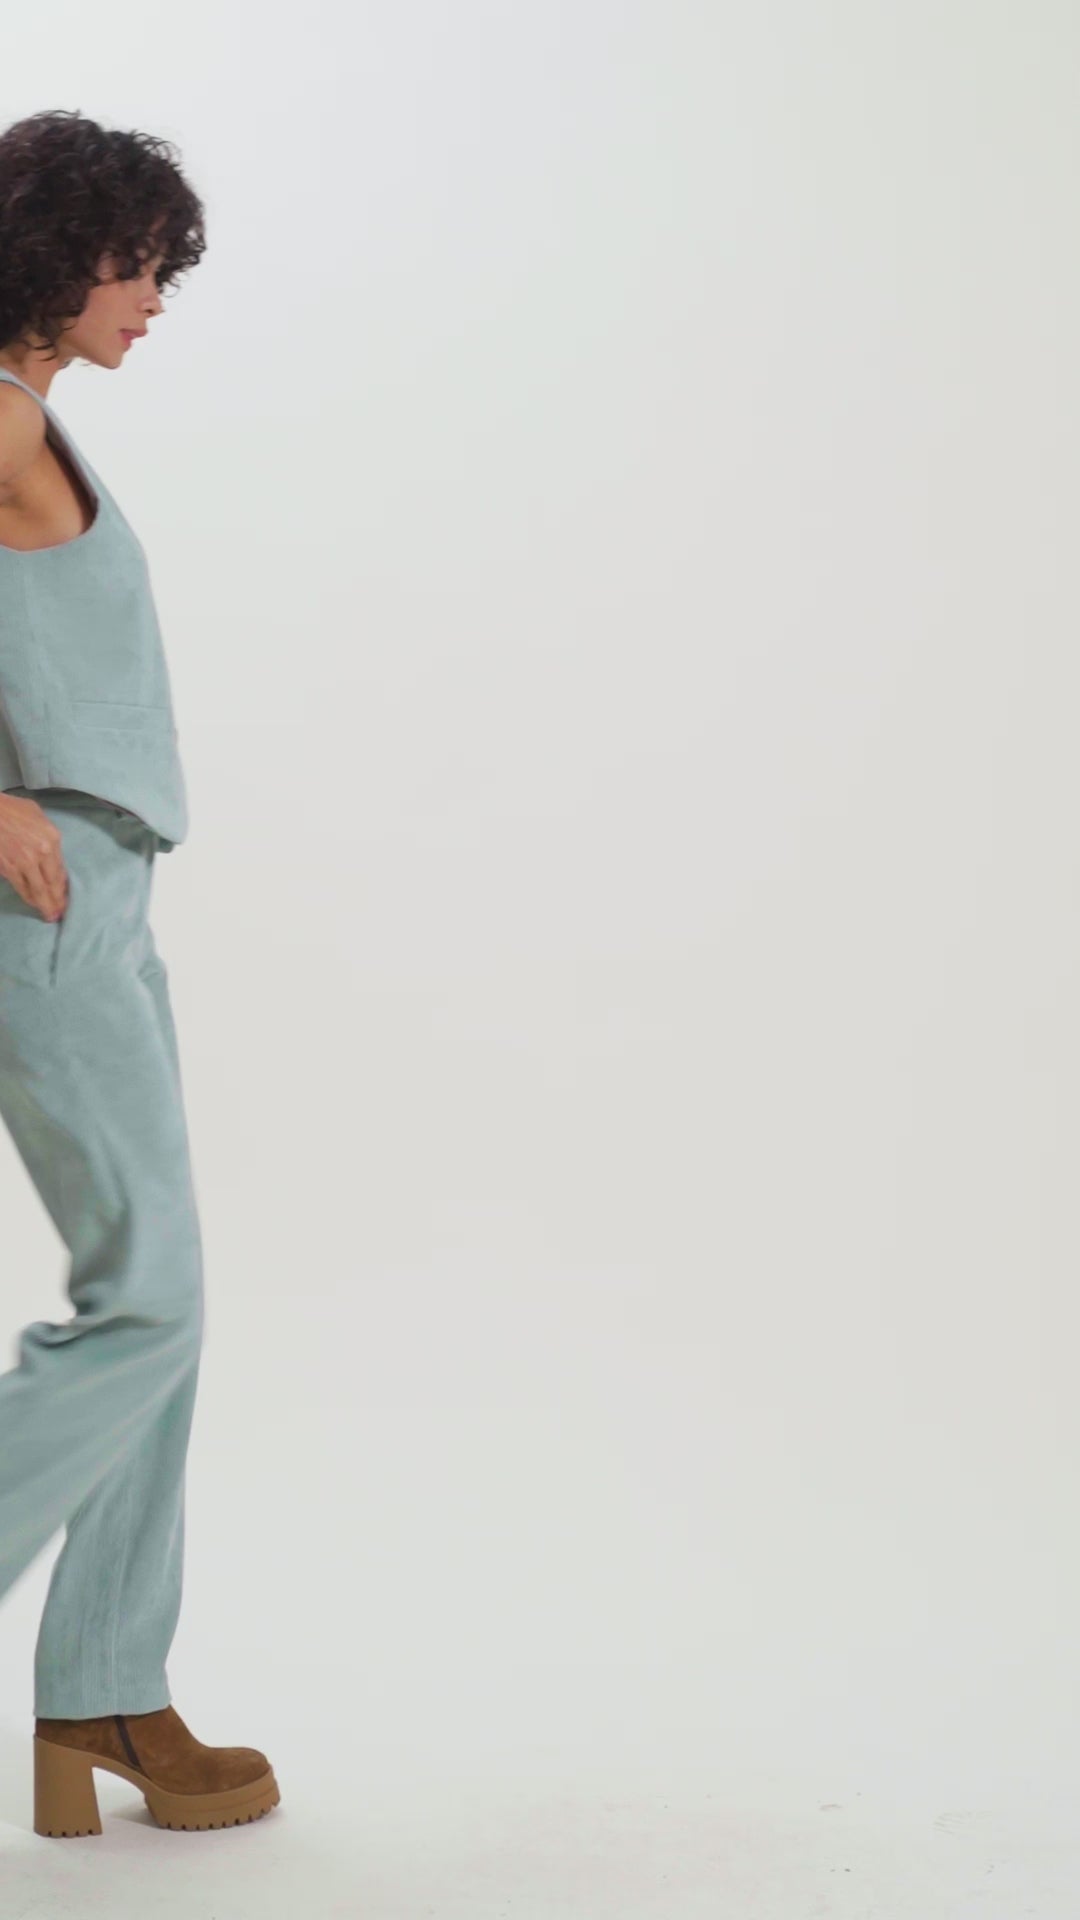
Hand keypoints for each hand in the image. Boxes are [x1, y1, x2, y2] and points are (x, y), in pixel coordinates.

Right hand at [0, 793, 67, 919]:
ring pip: (38, 889)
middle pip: (53, 883)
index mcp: (52, 837)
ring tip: (49, 915)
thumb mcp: (36, 815)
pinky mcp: (9, 868)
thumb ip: (46, 835)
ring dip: (44, 904)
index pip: (60, 868)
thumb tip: (50, 855)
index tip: (65, 895)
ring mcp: (25, 862)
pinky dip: (28, 898)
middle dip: (57, 900)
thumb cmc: (10, 809)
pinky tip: (33, 904)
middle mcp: (42, 852)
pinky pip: (22, 888)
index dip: (62, 885)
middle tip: (60, 913)